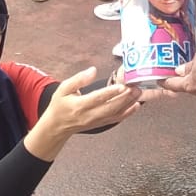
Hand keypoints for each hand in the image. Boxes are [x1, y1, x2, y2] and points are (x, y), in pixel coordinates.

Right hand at [26, 67, 141, 159]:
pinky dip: (128, 113)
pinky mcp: (101, 124)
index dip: (110, 93)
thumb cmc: (60, 105)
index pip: (97, 98)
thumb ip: (78, 79)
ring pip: (115, 113)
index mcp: (79, 105)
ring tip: (138, 93)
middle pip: (110, 107)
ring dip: (129, 104)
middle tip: (136, 88)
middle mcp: (89, 115)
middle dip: (125, 98)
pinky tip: (136, 105)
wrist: (58, 125)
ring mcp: (96, 121)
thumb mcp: (63, 88)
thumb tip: (93, 70)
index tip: (121, 86)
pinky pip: (116, 119)